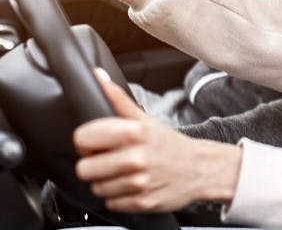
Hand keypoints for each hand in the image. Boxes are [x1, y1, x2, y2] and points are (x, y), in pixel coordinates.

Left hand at [74, 72, 241, 211]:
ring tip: (123, 173)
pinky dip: (118, 197)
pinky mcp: (141, 203)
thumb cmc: (168, 143)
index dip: (86, 141)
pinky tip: (131, 186)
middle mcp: (135, 158)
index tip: (97, 143)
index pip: (82, 139)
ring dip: (106, 182)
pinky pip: (111, 203)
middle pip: (84, 169)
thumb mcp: (145, 118)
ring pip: (96, 188)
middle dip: (94, 165)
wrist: (199, 168)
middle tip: (109, 160)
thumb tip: (98, 77)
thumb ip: (118, 99)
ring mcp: (139, 183)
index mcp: (133, 132)